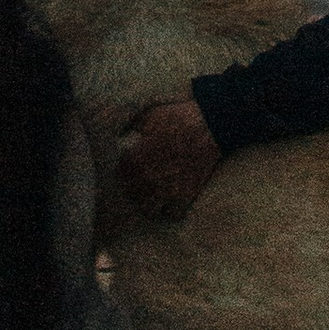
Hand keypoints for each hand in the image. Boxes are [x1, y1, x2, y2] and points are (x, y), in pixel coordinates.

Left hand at [118, 94, 220, 218]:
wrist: (208, 126)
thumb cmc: (177, 118)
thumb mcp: (148, 115)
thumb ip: (130, 125)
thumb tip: (121, 131)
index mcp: (135, 159)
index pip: (119, 174)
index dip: (124, 170)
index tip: (129, 168)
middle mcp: (147, 179)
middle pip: (131, 194)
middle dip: (135, 188)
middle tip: (141, 181)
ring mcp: (166, 191)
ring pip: (149, 209)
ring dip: (149, 203)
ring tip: (153, 195)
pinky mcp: (185, 196)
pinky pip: (172, 214)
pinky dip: (170, 209)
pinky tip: (171, 200)